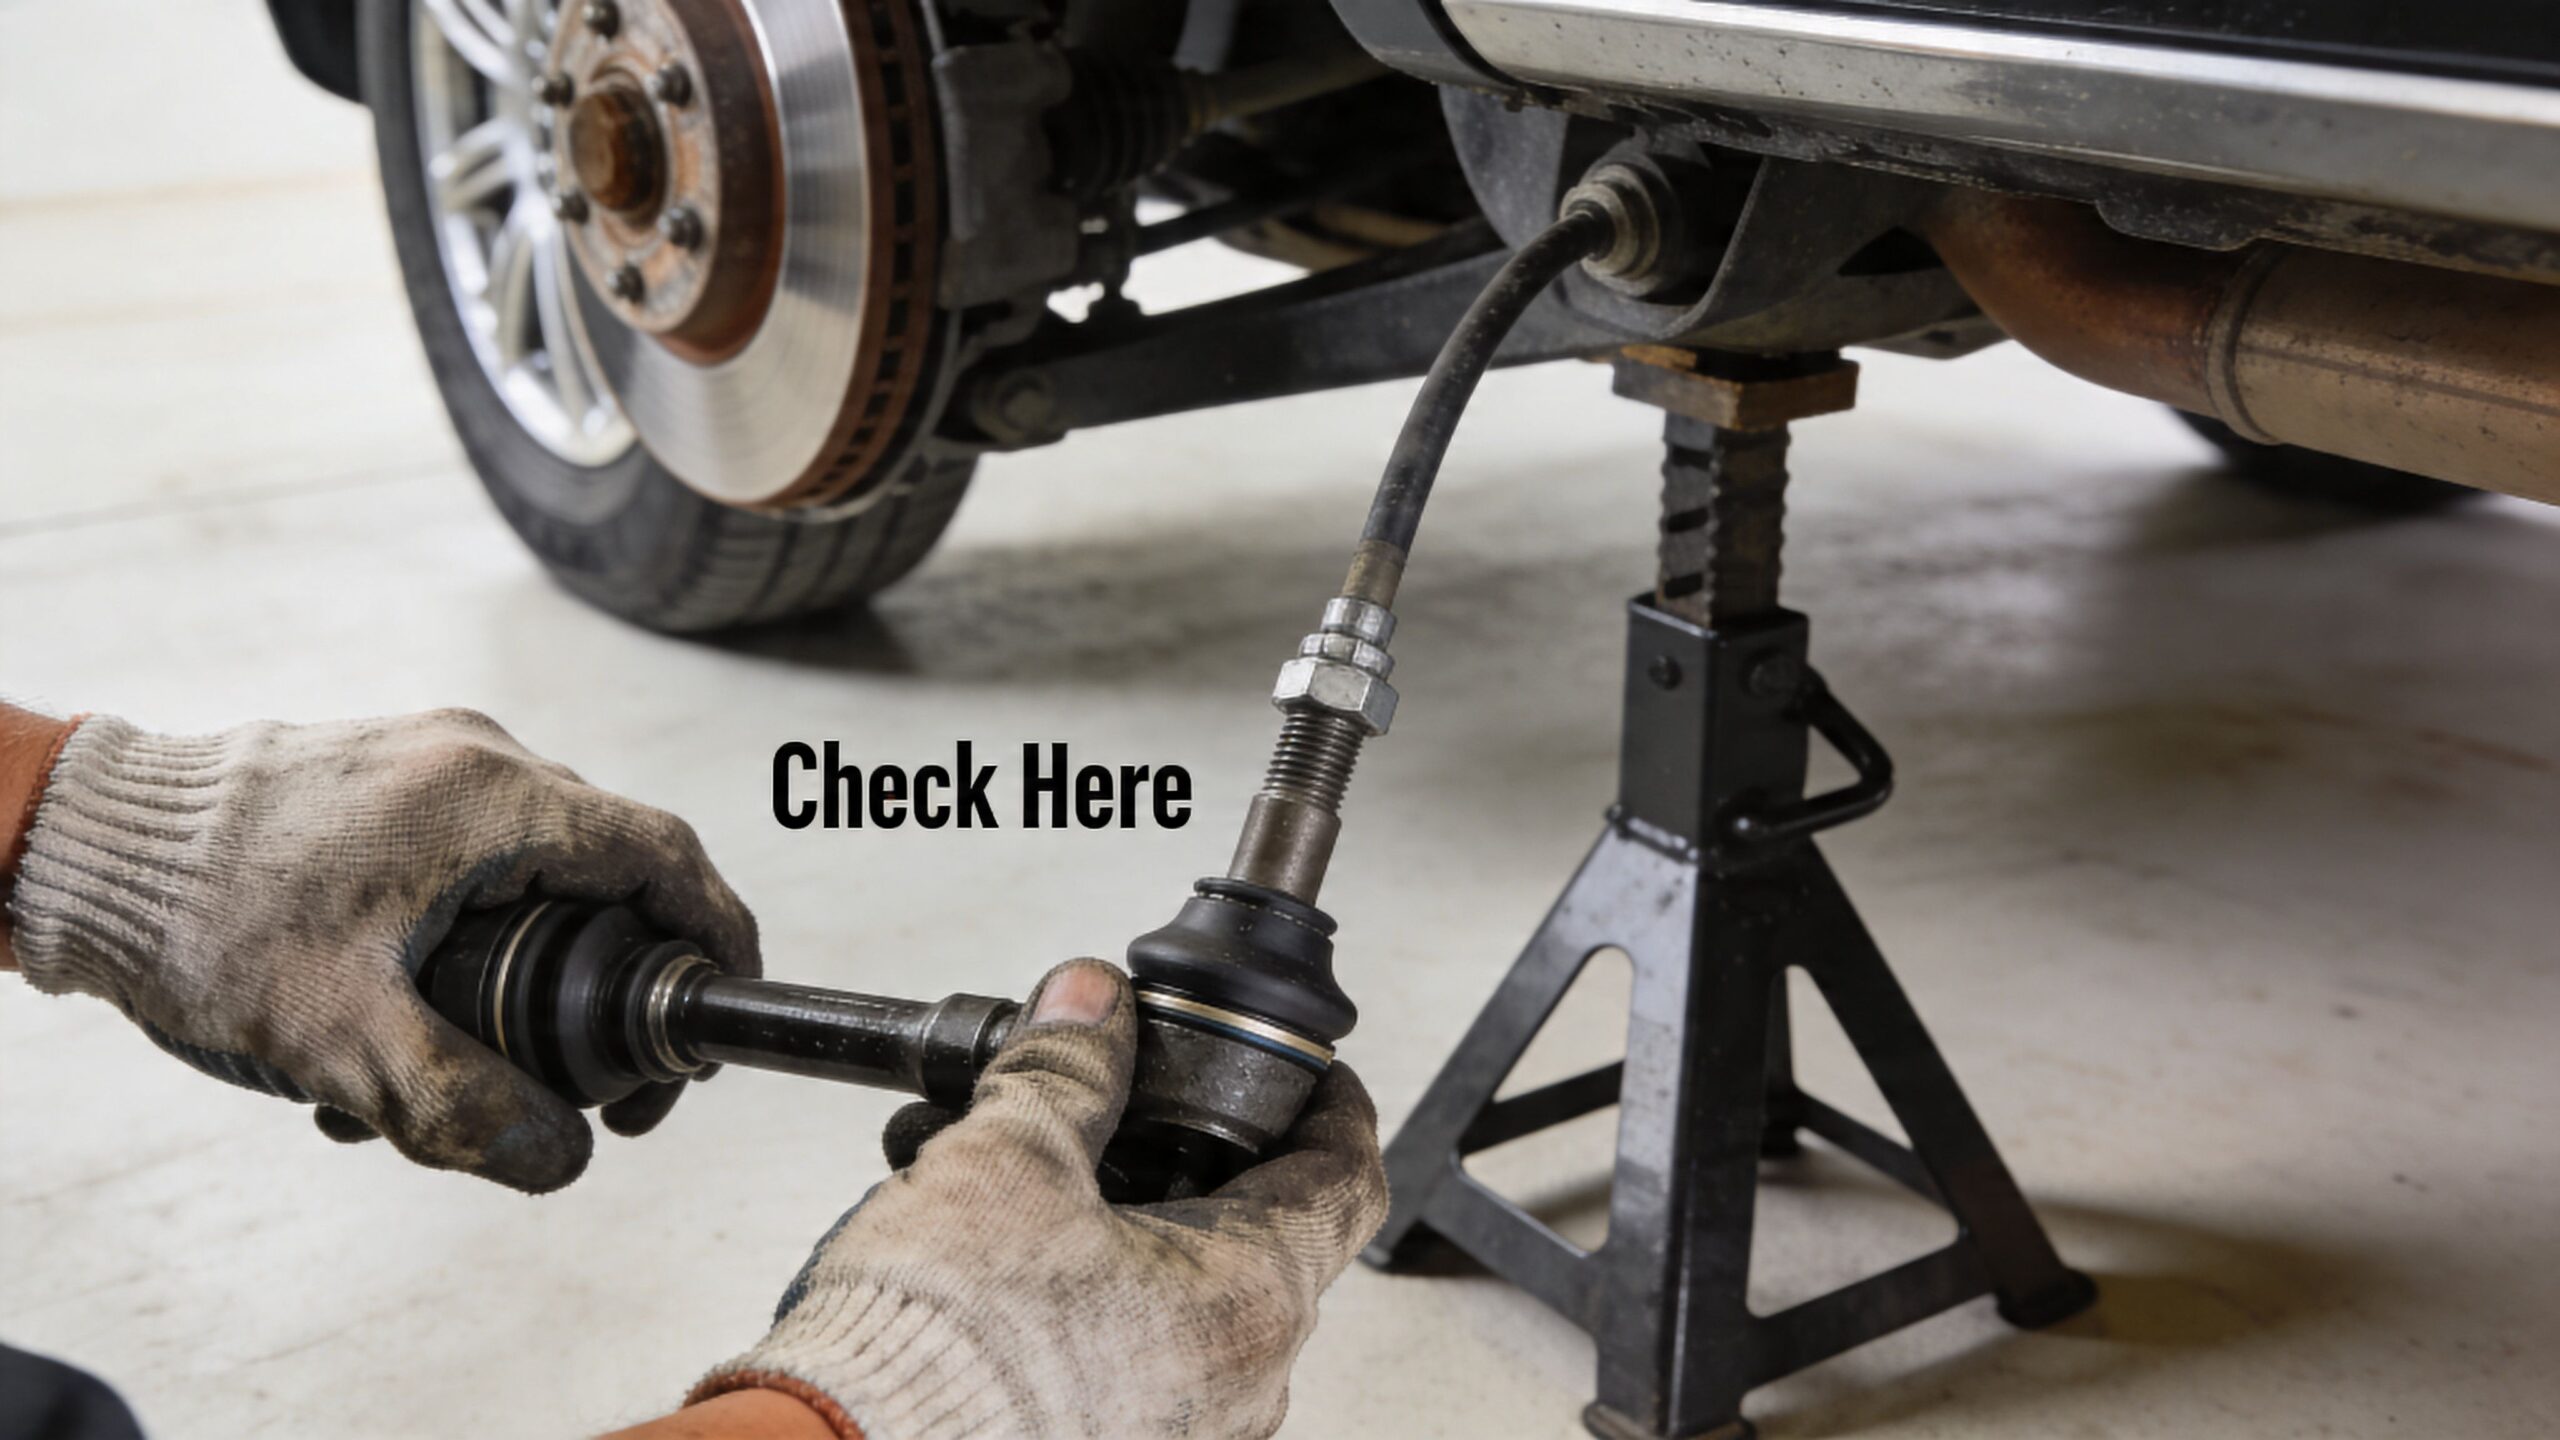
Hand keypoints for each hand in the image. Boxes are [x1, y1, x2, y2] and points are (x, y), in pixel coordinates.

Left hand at [6, 710, 758, 1191]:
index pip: (664, 858)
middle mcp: (477, 760)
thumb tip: (564, 1158)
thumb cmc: (207, 921)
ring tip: (452, 1066)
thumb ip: (464, 1105)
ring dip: (522, 972)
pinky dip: (465, 937)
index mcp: (497, 801)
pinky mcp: (377, 780)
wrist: (82, 850)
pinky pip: (464, 857)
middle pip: (604, 871)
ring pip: (528, 871)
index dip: (715, 936)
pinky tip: (391, 1016)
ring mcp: (425, 762)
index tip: (720, 1013)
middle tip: (590, 1083)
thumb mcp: (343, 1039)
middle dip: (608, 987)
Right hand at [689, 960, 1387, 1439]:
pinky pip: (1127, 1356)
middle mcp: (1236, 1387)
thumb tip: (1089, 1003)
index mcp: (1247, 1301)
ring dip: (1116, 1225)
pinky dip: (1081, 1293)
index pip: (1346, 1178)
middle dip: (1185, 1158)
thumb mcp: (1007, 1158)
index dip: (1332, 1106)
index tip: (1312, 1076)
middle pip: (1259, 1237)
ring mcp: (1178, 1435)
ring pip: (1181, 1299)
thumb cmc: (940, 1350)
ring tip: (1027, 1175)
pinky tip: (1001, 1256)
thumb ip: (1065, 1068)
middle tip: (1134, 1110)